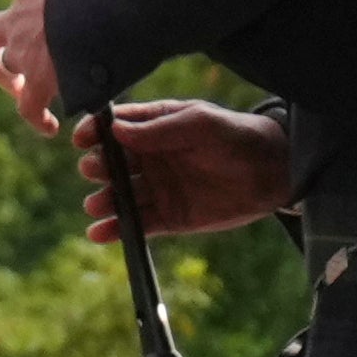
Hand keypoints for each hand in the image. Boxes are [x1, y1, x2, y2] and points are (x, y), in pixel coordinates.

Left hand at [0, 0, 68, 134]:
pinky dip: (35, 117)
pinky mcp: (36, 79)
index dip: (35, 17)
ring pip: (0, 67)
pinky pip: (28, 106)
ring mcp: (23, 49)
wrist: (103, 1)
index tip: (50, 26)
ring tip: (26, 94)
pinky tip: (49, 126)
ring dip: (10, 81)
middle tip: (15, 66)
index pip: (28, 1)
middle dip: (0, 50)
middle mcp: (21, 16)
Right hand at [75, 98, 298, 242]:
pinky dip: (115, 230)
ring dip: (102, 201)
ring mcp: (157, 189)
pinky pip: (136, 224)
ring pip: (119, 196)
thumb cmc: (236, 137)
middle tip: (95, 170)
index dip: (94, 132)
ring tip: (98, 204)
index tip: (82, 139)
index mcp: (154, 128)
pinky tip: (99, 233)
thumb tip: (116, 131)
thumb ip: (160, 128)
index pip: (113, 129)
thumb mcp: (200, 124)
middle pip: (110, 164)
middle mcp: (149, 159)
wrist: (274, 173)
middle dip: (97, 167)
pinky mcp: (168, 218)